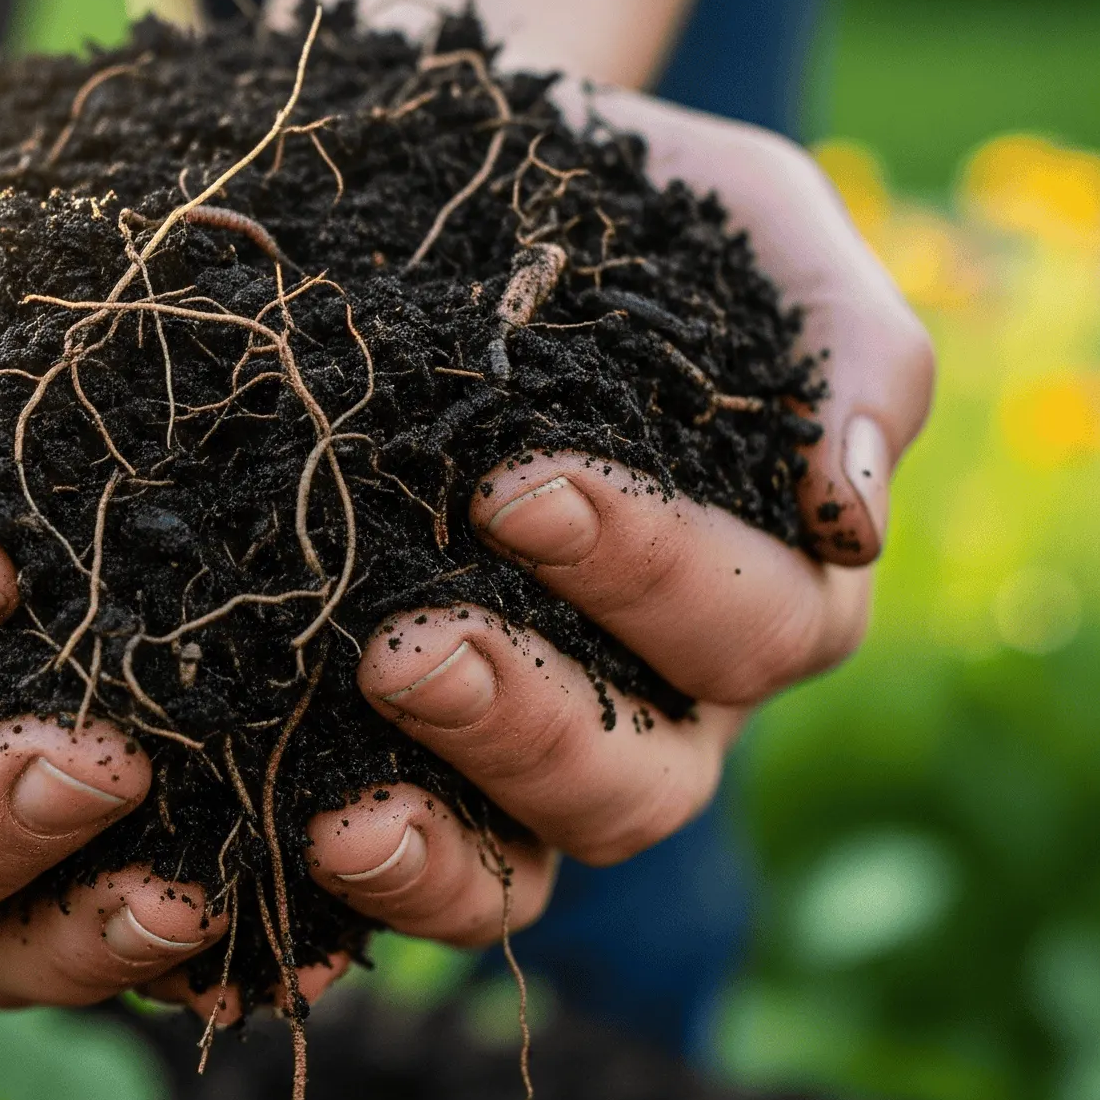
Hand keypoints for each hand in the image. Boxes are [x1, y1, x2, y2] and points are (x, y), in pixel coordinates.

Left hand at [273, 90, 934, 1002]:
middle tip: (403, 650)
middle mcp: (661, 701)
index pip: (753, 626)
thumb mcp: (751, 224)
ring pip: (522, 861)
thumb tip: (850, 508)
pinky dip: (332, 899)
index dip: (648, 574)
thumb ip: (847, 348)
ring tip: (328, 800)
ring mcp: (531, 754)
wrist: (451, 200)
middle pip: (638, 781)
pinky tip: (248, 872)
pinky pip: (390, 877)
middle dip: (525, 723)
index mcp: (765, 589)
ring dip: (432, 842)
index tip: (515, 484)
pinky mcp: (405, 772)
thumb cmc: (623, 211)